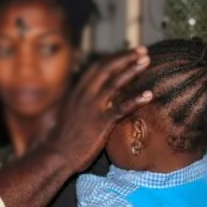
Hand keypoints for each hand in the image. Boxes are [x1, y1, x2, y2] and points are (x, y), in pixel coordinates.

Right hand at [45, 48, 151, 172]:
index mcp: (77, 91)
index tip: (129, 53)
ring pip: (114, 83)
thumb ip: (82, 100)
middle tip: (143, 51)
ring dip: (131, 70)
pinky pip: (121, 108)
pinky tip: (149, 95)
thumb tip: (93, 94)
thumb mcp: (70, 112)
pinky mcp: (101, 123)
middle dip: (125, 57)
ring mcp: (92, 108)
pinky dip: (136, 100)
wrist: (57, 155)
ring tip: (146, 62)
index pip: (97, 67)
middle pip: (106, 69)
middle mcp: (84, 95)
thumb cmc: (65, 136)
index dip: (114, 58)